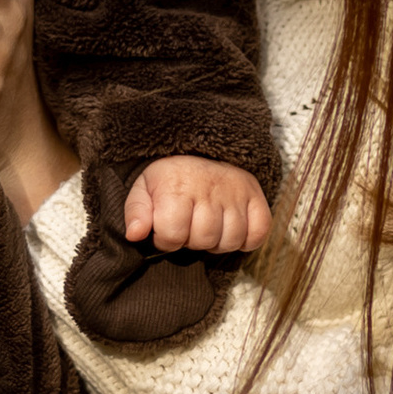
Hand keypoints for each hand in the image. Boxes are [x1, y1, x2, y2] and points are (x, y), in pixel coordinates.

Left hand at [126, 159, 272, 255]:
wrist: (202, 151)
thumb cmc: (171, 178)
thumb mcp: (144, 189)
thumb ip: (136, 212)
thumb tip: (134, 234)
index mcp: (177, 187)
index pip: (173, 234)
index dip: (166, 239)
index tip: (166, 228)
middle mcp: (208, 188)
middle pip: (203, 238)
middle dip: (192, 240)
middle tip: (189, 225)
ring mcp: (235, 192)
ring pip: (230, 239)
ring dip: (217, 242)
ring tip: (208, 227)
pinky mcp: (255, 197)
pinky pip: (258, 233)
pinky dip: (247, 239)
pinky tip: (231, 229)